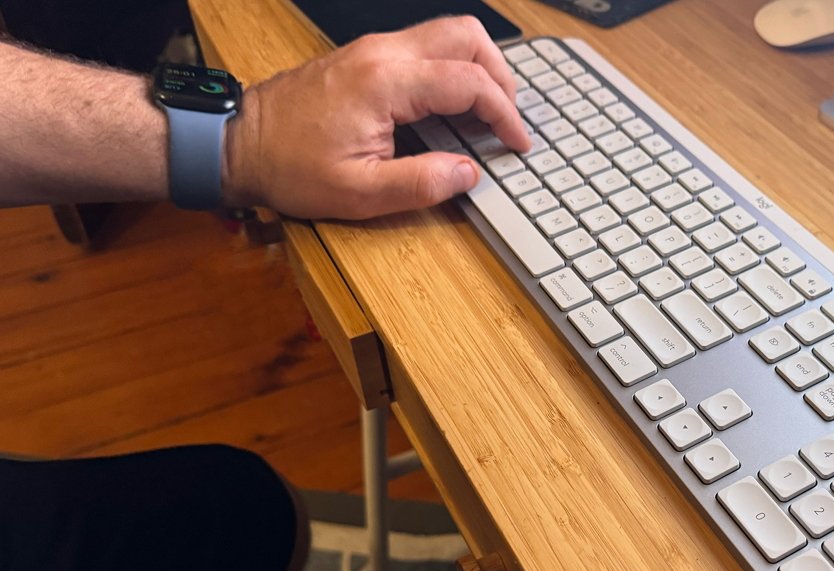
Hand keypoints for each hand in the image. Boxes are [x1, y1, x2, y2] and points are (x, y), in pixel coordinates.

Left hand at [224, 16, 529, 219]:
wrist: (236, 143)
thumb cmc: (289, 168)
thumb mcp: (358, 193)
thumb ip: (421, 183)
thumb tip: (469, 173)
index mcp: (386, 83)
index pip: (469, 82)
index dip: (504, 113)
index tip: (517, 143)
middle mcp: (383, 53)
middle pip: (467, 35)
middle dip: (500, 75)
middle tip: (508, 118)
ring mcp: (372, 49)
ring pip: (447, 33)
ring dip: (478, 67)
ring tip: (486, 112)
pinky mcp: (364, 55)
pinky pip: (424, 46)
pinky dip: (451, 68)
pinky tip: (451, 107)